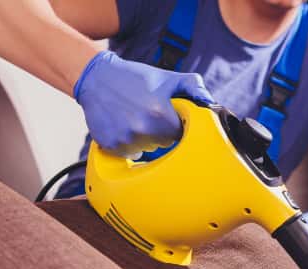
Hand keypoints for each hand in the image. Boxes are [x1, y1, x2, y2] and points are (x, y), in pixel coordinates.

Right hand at [74, 51, 213, 156]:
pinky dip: (127, 142)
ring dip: (143, 138)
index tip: (167, 115)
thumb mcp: (167, 77)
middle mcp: (142, 130)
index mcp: (160, 114)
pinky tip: (122, 124)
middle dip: (159, 132)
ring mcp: (125, 140)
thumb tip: (210, 103)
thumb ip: (194, 86)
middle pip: (163, 144)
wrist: (96, 77)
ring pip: (145, 149)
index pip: (180, 134)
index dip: (175, 125)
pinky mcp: (111, 145)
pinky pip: (127, 152)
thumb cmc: (135, 77)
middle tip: (147, 113)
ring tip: (133, 117)